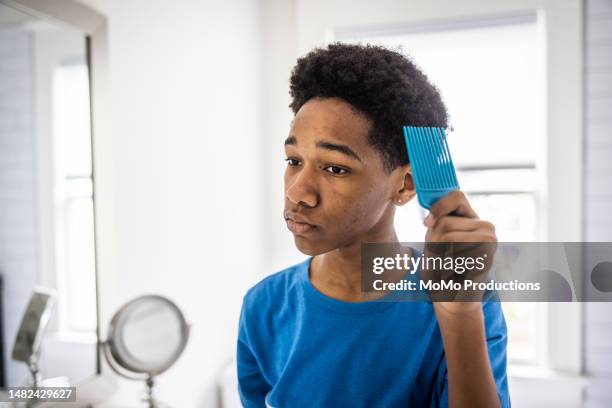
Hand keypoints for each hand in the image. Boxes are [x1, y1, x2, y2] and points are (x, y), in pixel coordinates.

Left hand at [421, 190, 496, 314]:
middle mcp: (486, 227)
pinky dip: (444, 269)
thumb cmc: (441, 267)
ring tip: (446, 267)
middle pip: (444, 222)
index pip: (455, 196)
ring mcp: (490, 242)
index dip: (438, 207)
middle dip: (432, 242)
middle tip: (439, 258)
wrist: (453, 297)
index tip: (426, 224)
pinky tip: (453, 276)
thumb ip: (437, 223)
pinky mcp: (487, 260)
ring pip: (447, 237)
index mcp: (472, 218)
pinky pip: (454, 256)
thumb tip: (431, 219)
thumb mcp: (435, 239)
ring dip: (436, 257)